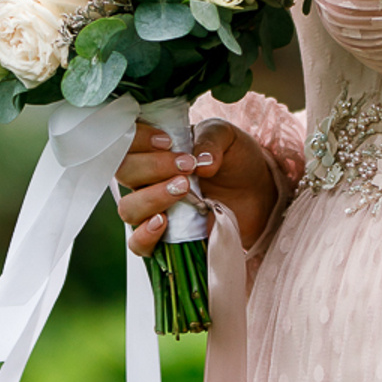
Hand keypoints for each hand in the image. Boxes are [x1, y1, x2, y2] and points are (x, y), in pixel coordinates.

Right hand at [114, 119, 278, 256]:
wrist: (259, 193)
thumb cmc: (236, 159)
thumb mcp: (227, 138)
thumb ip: (211, 140)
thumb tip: (200, 162)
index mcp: (153, 148)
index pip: (125, 141)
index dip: (137, 140)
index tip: (167, 142)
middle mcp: (146, 179)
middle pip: (123, 173)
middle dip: (151, 167)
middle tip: (186, 167)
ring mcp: (153, 210)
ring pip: (127, 208)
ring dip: (151, 198)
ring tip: (184, 190)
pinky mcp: (165, 238)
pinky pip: (138, 244)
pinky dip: (145, 235)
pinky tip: (164, 223)